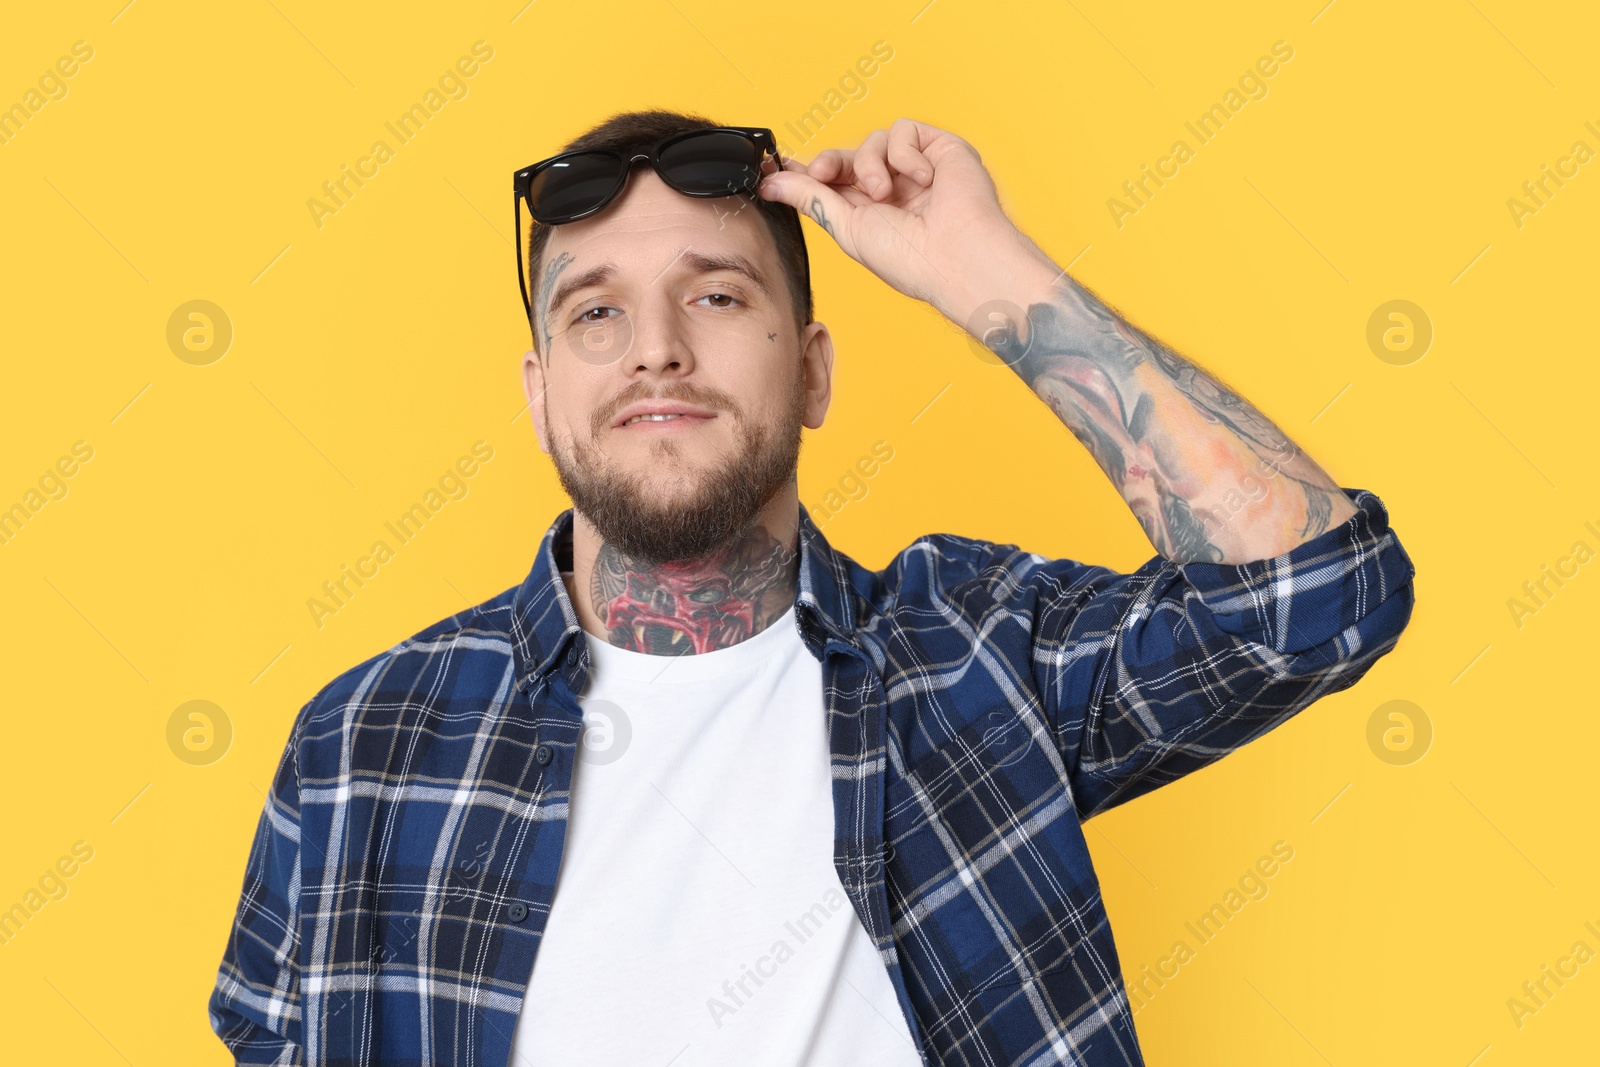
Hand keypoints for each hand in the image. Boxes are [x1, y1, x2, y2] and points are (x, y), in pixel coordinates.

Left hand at [757, 118, 1059, 326]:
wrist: (957, 255)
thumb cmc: (909, 257)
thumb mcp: (845, 227)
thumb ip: (810, 198)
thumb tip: (771, 183)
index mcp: (868, 213)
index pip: (831, 182)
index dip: (805, 171)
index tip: (773, 167)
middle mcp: (891, 189)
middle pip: (845, 157)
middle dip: (829, 164)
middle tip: (820, 174)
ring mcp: (915, 168)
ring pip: (872, 141)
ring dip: (870, 165)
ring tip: (886, 193)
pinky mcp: (937, 147)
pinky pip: (903, 131)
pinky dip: (905, 155)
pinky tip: (924, 180)